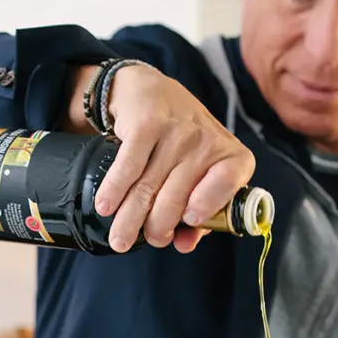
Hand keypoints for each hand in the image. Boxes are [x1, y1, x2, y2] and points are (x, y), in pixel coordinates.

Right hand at [87, 64, 254, 253]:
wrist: (150, 91)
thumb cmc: (183, 145)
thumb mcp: (202, 173)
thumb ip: (202, 215)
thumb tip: (184, 245)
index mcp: (232, 157)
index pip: (228, 182)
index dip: (208, 206)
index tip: (188, 222)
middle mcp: (207, 140)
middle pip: (178, 197)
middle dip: (158, 228)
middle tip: (148, 240)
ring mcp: (177, 130)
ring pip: (149, 187)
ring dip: (130, 218)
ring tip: (119, 240)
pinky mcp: (146, 124)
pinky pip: (128, 167)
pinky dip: (114, 190)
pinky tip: (105, 207)